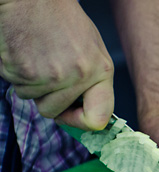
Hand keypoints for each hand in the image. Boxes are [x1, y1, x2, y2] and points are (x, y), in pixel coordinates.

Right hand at [0, 0, 113, 129]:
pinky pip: (16, 86)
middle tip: (47, 73)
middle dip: (47, 98)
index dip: (81, 122)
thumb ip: (93, 82)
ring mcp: (51, 76)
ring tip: (38, 56)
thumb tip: (91, 117)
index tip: (72, 116)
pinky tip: (25, 51)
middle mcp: (79, 76)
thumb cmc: (63, 21)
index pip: (98, 118)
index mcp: (101, 71)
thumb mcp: (92, 50)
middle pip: (55, 112)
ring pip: (33, 100)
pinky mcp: (25, 72)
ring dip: (31, 85)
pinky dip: (16, 73)